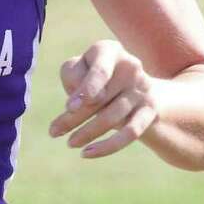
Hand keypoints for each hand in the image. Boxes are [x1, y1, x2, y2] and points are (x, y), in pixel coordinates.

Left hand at [49, 41, 159, 158]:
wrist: (138, 89)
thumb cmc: (97, 79)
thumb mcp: (81, 72)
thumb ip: (73, 80)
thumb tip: (73, 107)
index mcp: (109, 50)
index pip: (99, 70)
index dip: (85, 89)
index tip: (69, 107)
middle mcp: (130, 66)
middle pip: (100, 98)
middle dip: (75, 117)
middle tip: (54, 132)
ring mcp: (142, 89)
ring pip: (111, 117)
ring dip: (87, 133)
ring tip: (70, 143)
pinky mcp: (150, 111)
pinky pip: (130, 133)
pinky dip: (107, 146)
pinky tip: (86, 153)